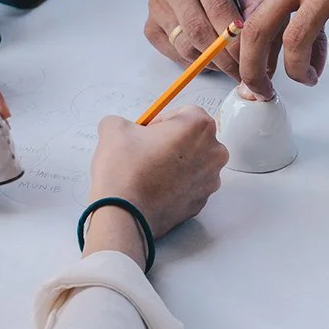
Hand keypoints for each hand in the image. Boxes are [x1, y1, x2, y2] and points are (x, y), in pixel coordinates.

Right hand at [87, 106, 227, 238]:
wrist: (124, 215)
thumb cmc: (125, 171)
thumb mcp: (114, 130)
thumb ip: (124, 121)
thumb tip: (124, 128)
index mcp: (199, 127)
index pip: (184, 112)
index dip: (161, 121)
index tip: (147, 132)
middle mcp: (213, 153)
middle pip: (193, 138)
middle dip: (172, 142)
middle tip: (147, 151)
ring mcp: (210, 180)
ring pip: (193, 163)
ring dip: (175, 163)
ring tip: (148, 172)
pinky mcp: (201, 202)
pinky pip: (189, 185)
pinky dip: (176, 184)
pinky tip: (154, 188)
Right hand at [146, 0, 262, 80]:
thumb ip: (255, 12)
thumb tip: (264, 44)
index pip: (218, 8)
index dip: (235, 39)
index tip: (250, 60)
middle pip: (198, 30)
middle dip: (224, 58)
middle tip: (241, 73)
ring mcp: (156, 3)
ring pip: (185, 45)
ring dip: (210, 63)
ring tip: (227, 66)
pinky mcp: (149, 25)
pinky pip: (173, 54)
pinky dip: (193, 63)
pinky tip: (208, 61)